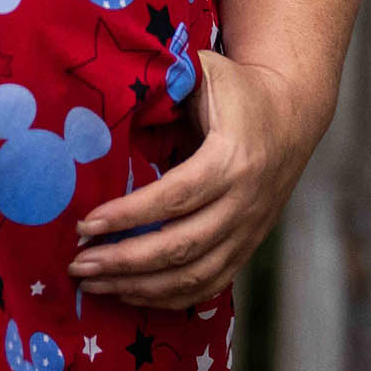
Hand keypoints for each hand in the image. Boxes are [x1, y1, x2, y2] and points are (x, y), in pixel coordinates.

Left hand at [63, 44, 332, 310]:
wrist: (292, 112)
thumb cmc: (236, 89)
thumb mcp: (205, 72)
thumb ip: (164, 84)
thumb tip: (107, 99)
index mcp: (233, 157)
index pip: (175, 196)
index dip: (129, 215)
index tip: (85, 224)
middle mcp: (245, 201)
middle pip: (181, 246)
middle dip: (124, 261)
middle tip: (77, 264)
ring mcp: (250, 230)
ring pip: (193, 276)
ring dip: (140, 286)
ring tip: (93, 283)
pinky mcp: (248, 247)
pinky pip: (209, 285)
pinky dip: (168, 298)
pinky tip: (130, 293)